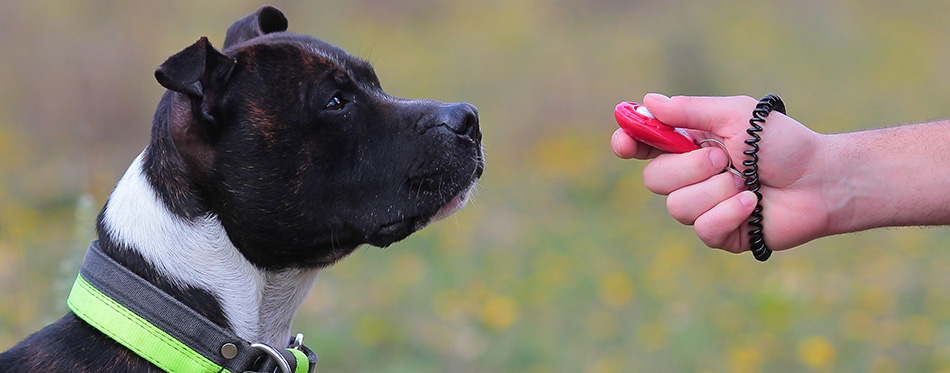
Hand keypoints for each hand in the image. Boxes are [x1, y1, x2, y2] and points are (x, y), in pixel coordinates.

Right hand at [612, 94, 832, 252]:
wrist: (822, 180)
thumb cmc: (784, 143)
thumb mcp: (736, 116)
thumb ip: (691, 110)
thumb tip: (649, 101)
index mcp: (690, 145)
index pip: (644, 146)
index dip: (628, 143)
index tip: (625, 142)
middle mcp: (691, 177)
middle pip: (653, 179)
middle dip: (688, 168)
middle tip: (722, 158)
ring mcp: (704, 207)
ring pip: (678, 207)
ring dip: (717, 191)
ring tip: (748, 182)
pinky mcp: (720, 234)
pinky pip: (704, 229)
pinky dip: (730, 212)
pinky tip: (754, 203)